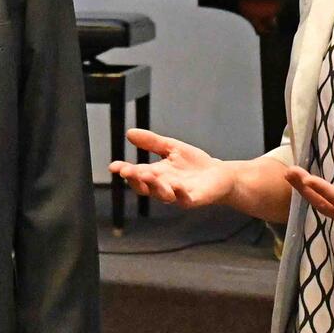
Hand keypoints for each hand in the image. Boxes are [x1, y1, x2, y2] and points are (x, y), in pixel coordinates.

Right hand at [108, 128, 235, 208]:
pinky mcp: (193, 200)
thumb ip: (151, 142)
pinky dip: (179, 193)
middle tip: (127, 170)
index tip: (113, 166)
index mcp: (156, 175)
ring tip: (147, 174)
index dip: (124, 171)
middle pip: (144, 187)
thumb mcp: (170, 147)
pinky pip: (184, 199)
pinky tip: (176, 185)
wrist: (220, 175)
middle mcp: (163, 187)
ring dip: (154, 186)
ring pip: (162, 194)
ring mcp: (177, 195)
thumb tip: (129, 133)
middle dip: (135, 179)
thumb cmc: (194, 163)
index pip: (136, 174)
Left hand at [285, 167, 333, 240]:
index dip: (322, 189)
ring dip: (303, 190)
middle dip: (304, 187)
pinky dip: (311, 195)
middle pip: (321, 203)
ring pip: (319, 205)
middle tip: (289, 171)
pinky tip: (303, 185)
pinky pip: (323, 206)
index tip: (307, 178)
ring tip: (290, 174)